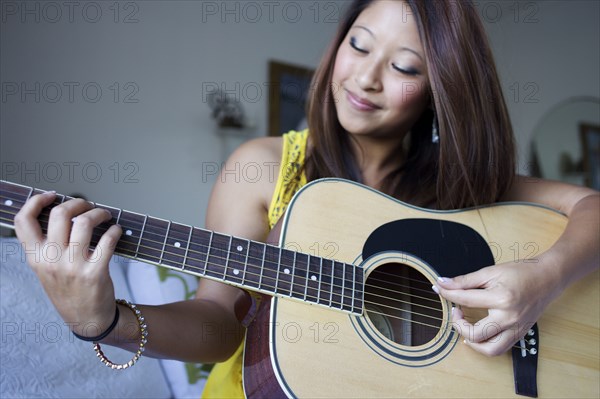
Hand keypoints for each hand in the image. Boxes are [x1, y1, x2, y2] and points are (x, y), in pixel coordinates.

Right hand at [14, 191, 121, 337]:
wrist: (87, 320)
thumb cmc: (69, 290)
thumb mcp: (47, 270)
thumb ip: (47, 245)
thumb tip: (63, 212)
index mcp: (35, 258)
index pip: (23, 221)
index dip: (35, 201)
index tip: (52, 194)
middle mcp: (51, 261)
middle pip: (59, 214)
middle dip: (78, 202)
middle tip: (89, 205)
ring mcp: (73, 267)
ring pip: (84, 222)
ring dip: (99, 213)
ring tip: (105, 216)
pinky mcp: (95, 273)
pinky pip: (107, 240)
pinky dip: (115, 230)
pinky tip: (117, 231)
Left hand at [433, 260, 561, 355]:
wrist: (548, 278)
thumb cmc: (521, 272)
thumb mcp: (490, 272)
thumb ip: (465, 280)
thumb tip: (443, 282)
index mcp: (501, 299)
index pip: (465, 300)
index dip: (447, 293)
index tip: (438, 288)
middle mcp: (509, 318)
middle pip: (475, 333)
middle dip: (458, 325)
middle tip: (455, 311)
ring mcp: (516, 329)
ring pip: (489, 349)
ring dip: (472, 341)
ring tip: (464, 326)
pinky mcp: (519, 334)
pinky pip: (499, 348)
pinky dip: (485, 345)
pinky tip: (477, 333)